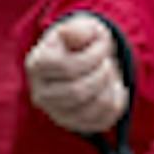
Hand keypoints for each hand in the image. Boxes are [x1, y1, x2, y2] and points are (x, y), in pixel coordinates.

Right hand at [24, 13, 128, 135]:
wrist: (83, 59)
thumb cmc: (81, 41)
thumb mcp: (80, 27)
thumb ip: (77, 28)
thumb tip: (73, 34)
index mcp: (37, 65)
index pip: (66, 68)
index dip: (93, 56)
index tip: (103, 45)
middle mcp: (41, 94)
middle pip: (77, 92)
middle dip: (102, 73)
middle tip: (107, 60)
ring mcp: (57, 114)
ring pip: (95, 106)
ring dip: (111, 84)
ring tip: (108, 72)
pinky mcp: (77, 125)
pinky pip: (106, 119)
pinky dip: (117, 99)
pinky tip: (111, 86)